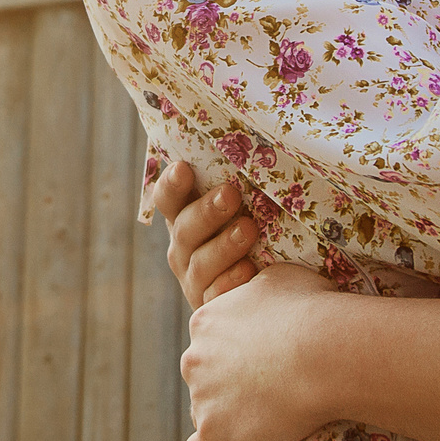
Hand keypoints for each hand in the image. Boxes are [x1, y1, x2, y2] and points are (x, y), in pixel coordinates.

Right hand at [152, 159, 259, 308]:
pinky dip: (231, 283)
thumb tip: (265, 132)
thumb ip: (243, 182)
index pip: (168, 198)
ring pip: (199, 263)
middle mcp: (184, 247)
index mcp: (186, 216)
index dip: (171, 184)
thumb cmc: (262, 232)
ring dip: (223, 245)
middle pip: (184, 229)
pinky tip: (249, 271)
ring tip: (249, 229)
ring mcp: (195, 280)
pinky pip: (216, 297)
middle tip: (229, 194)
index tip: (183, 167)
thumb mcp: (249, 206)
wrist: (271, 293)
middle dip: (206, 211)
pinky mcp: (211, 308)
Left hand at [181, 263, 339, 440]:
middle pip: (204, 379)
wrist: (324, 353)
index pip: (209, 343)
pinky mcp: (214, 434)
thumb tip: (260, 288)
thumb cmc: (314, 310)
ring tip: (265, 427)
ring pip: (205, 414)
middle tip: (270, 395)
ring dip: (227, 420)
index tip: (264, 364)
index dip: (236, 355)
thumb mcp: (283, 278)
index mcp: (206, 321)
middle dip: (229, 387)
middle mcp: (194, 358)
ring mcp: (201, 398)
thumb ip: (258, 287)